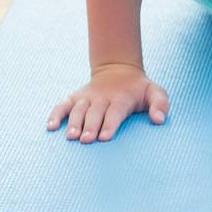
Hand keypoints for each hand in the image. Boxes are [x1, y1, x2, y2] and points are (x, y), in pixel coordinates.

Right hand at [46, 62, 169, 143]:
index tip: (104, 137)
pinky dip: (55, 114)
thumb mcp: (155, 92)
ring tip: (70, 137)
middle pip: (95, 112)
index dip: (110, 123)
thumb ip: (161, 104)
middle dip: (90, 126)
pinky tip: (50, 127)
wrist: (118, 71)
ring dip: (73, 123)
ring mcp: (87, 98)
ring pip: (78, 110)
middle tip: (86, 140)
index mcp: (122, 98)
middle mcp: (102, 98)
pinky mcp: (75, 98)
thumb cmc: (138, 89)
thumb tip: (159, 120)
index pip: (115, 111)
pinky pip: (62, 105)